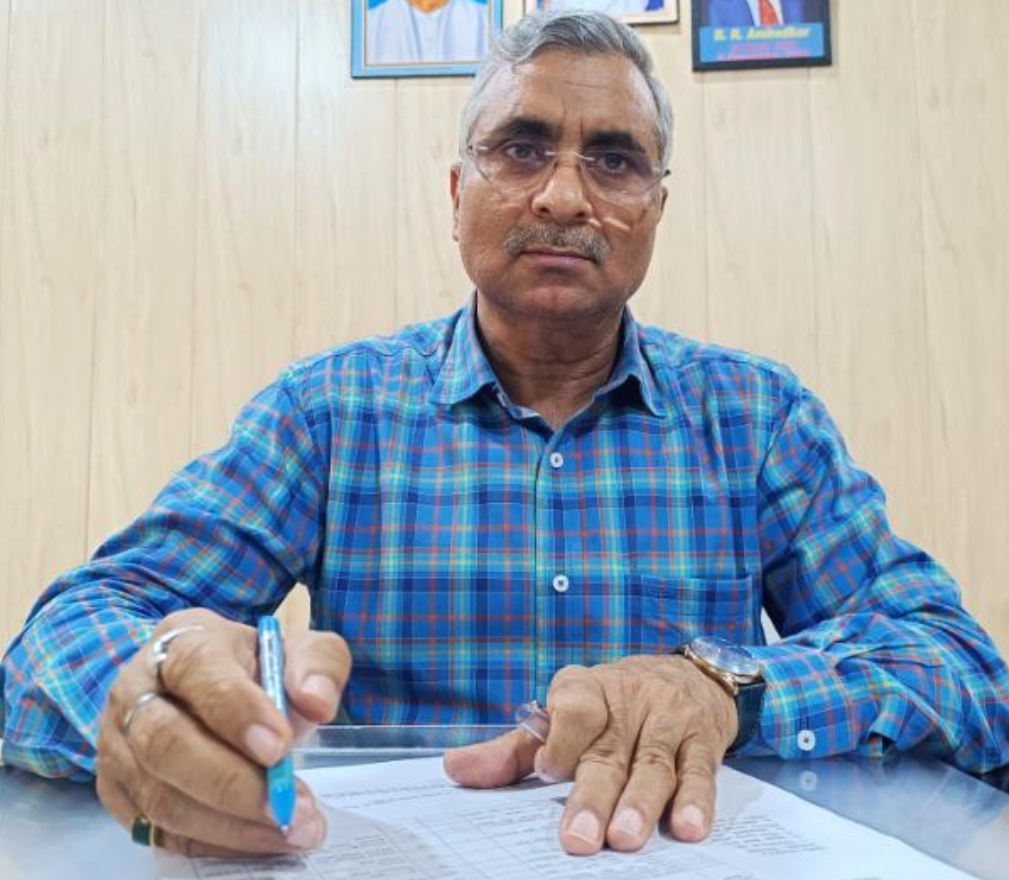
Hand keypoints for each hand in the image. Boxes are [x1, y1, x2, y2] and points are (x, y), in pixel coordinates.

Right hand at [95, 608, 350, 856]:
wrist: (210, 689)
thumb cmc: (255, 668)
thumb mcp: (297, 649)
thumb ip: (317, 665)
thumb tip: (317, 703)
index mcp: (182, 640)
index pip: (198, 670)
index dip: (236, 710)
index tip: (280, 747)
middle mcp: (136, 689)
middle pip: (165, 741)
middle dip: (231, 783)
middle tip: (289, 807)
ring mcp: (118, 744)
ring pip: (159, 795)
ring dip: (229, 824)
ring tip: (290, 830)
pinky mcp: (117, 791)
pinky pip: (158, 830)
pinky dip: (213, 843)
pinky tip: (260, 841)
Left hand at [443, 655, 736, 854]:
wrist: (691, 674)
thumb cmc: (614, 706)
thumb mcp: (564, 715)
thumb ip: (513, 749)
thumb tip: (454, 770)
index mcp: (586, 691)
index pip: (573, 707)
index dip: (561, 737)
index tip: (549, 770)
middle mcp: (627, 702)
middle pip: (608, 752)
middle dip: (593, 796)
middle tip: (580, 839)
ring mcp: (667, 719)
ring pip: (653, 764)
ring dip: (641, 803)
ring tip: (626, 837)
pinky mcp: (703, 739)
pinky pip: (700, 770)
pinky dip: (697, 800)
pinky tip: (689, 828)